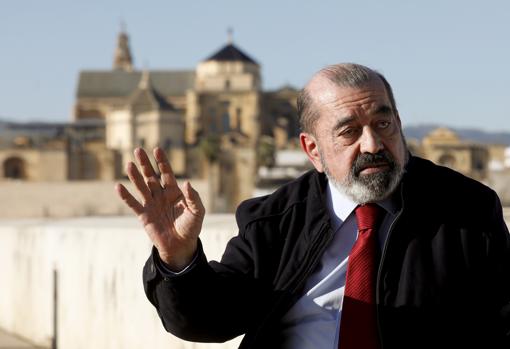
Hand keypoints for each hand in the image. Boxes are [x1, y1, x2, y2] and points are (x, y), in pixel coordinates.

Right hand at [115, 147, 204, 270]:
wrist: (181, 246)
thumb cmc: (191, 227)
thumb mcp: (197, 212)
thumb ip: (193, 197)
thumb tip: (187, 182)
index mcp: (174, 192)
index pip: (167, 173)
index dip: (162, 162)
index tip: (157, 149)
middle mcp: (161, 195)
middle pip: (151, 176)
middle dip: (145, 164)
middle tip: (138, 150)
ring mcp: (151, 204)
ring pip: (141, 187)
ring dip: (135, 176)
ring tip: (129, 164)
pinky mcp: (144, 215)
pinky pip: (133, 204)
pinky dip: (126, 196)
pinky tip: (118, 186)